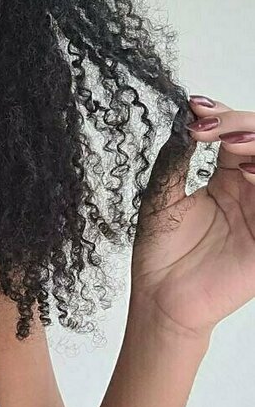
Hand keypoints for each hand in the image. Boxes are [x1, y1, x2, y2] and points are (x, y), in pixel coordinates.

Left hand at [130, 95, 254, 339]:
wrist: (160, 298)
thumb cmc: (160, 253)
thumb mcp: (161, 197)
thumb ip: (176, 159)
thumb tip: (186, 120)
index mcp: (227, 180)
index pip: (239, 134)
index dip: (223, 116)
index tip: (195, 108)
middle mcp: (250, 192)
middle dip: (242, 125)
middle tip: (210, 128)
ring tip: (229, 144)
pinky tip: (243, 174)